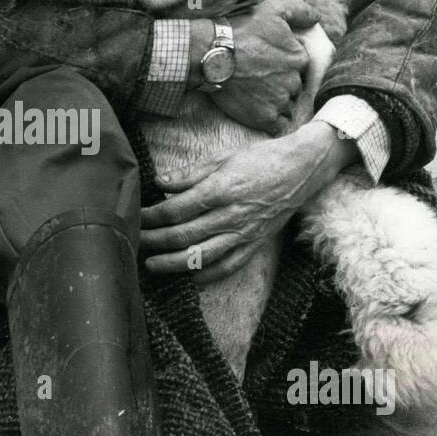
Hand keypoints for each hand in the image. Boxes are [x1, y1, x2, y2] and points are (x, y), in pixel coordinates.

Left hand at [140, 122, 356, 282]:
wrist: (301, 170)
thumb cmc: (260, 158)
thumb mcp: (223, 157)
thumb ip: (190, 173)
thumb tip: (160, 181)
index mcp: (222, 189)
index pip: (178, 209)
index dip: (154, 216)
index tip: (138, 217)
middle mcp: (232, 214)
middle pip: (185, 234)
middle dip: (156, 240)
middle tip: (136, 242)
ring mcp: (244, 232)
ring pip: (203, 256)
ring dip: (174, 264)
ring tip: (152, 265)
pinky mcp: (255, 244)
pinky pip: (229, 266)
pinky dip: (208, 275)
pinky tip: (190, 278)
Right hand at [203, 0, 318, 135]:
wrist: (212, 55)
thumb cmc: (242, 30)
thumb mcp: (273, 10)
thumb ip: (300, 11)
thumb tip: (317, 18)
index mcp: (299, 58)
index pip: (299, 66)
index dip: (285, 64)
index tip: (268, 62)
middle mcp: (294, 82)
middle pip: (294, 86)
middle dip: (282, 83)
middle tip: (261, 78)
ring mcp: (279, 101)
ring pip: (286, 105)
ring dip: (277, 102)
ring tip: (258, 94)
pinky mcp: (264, 117)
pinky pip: (278, 125)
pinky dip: (273, 121)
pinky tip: (261, 111)